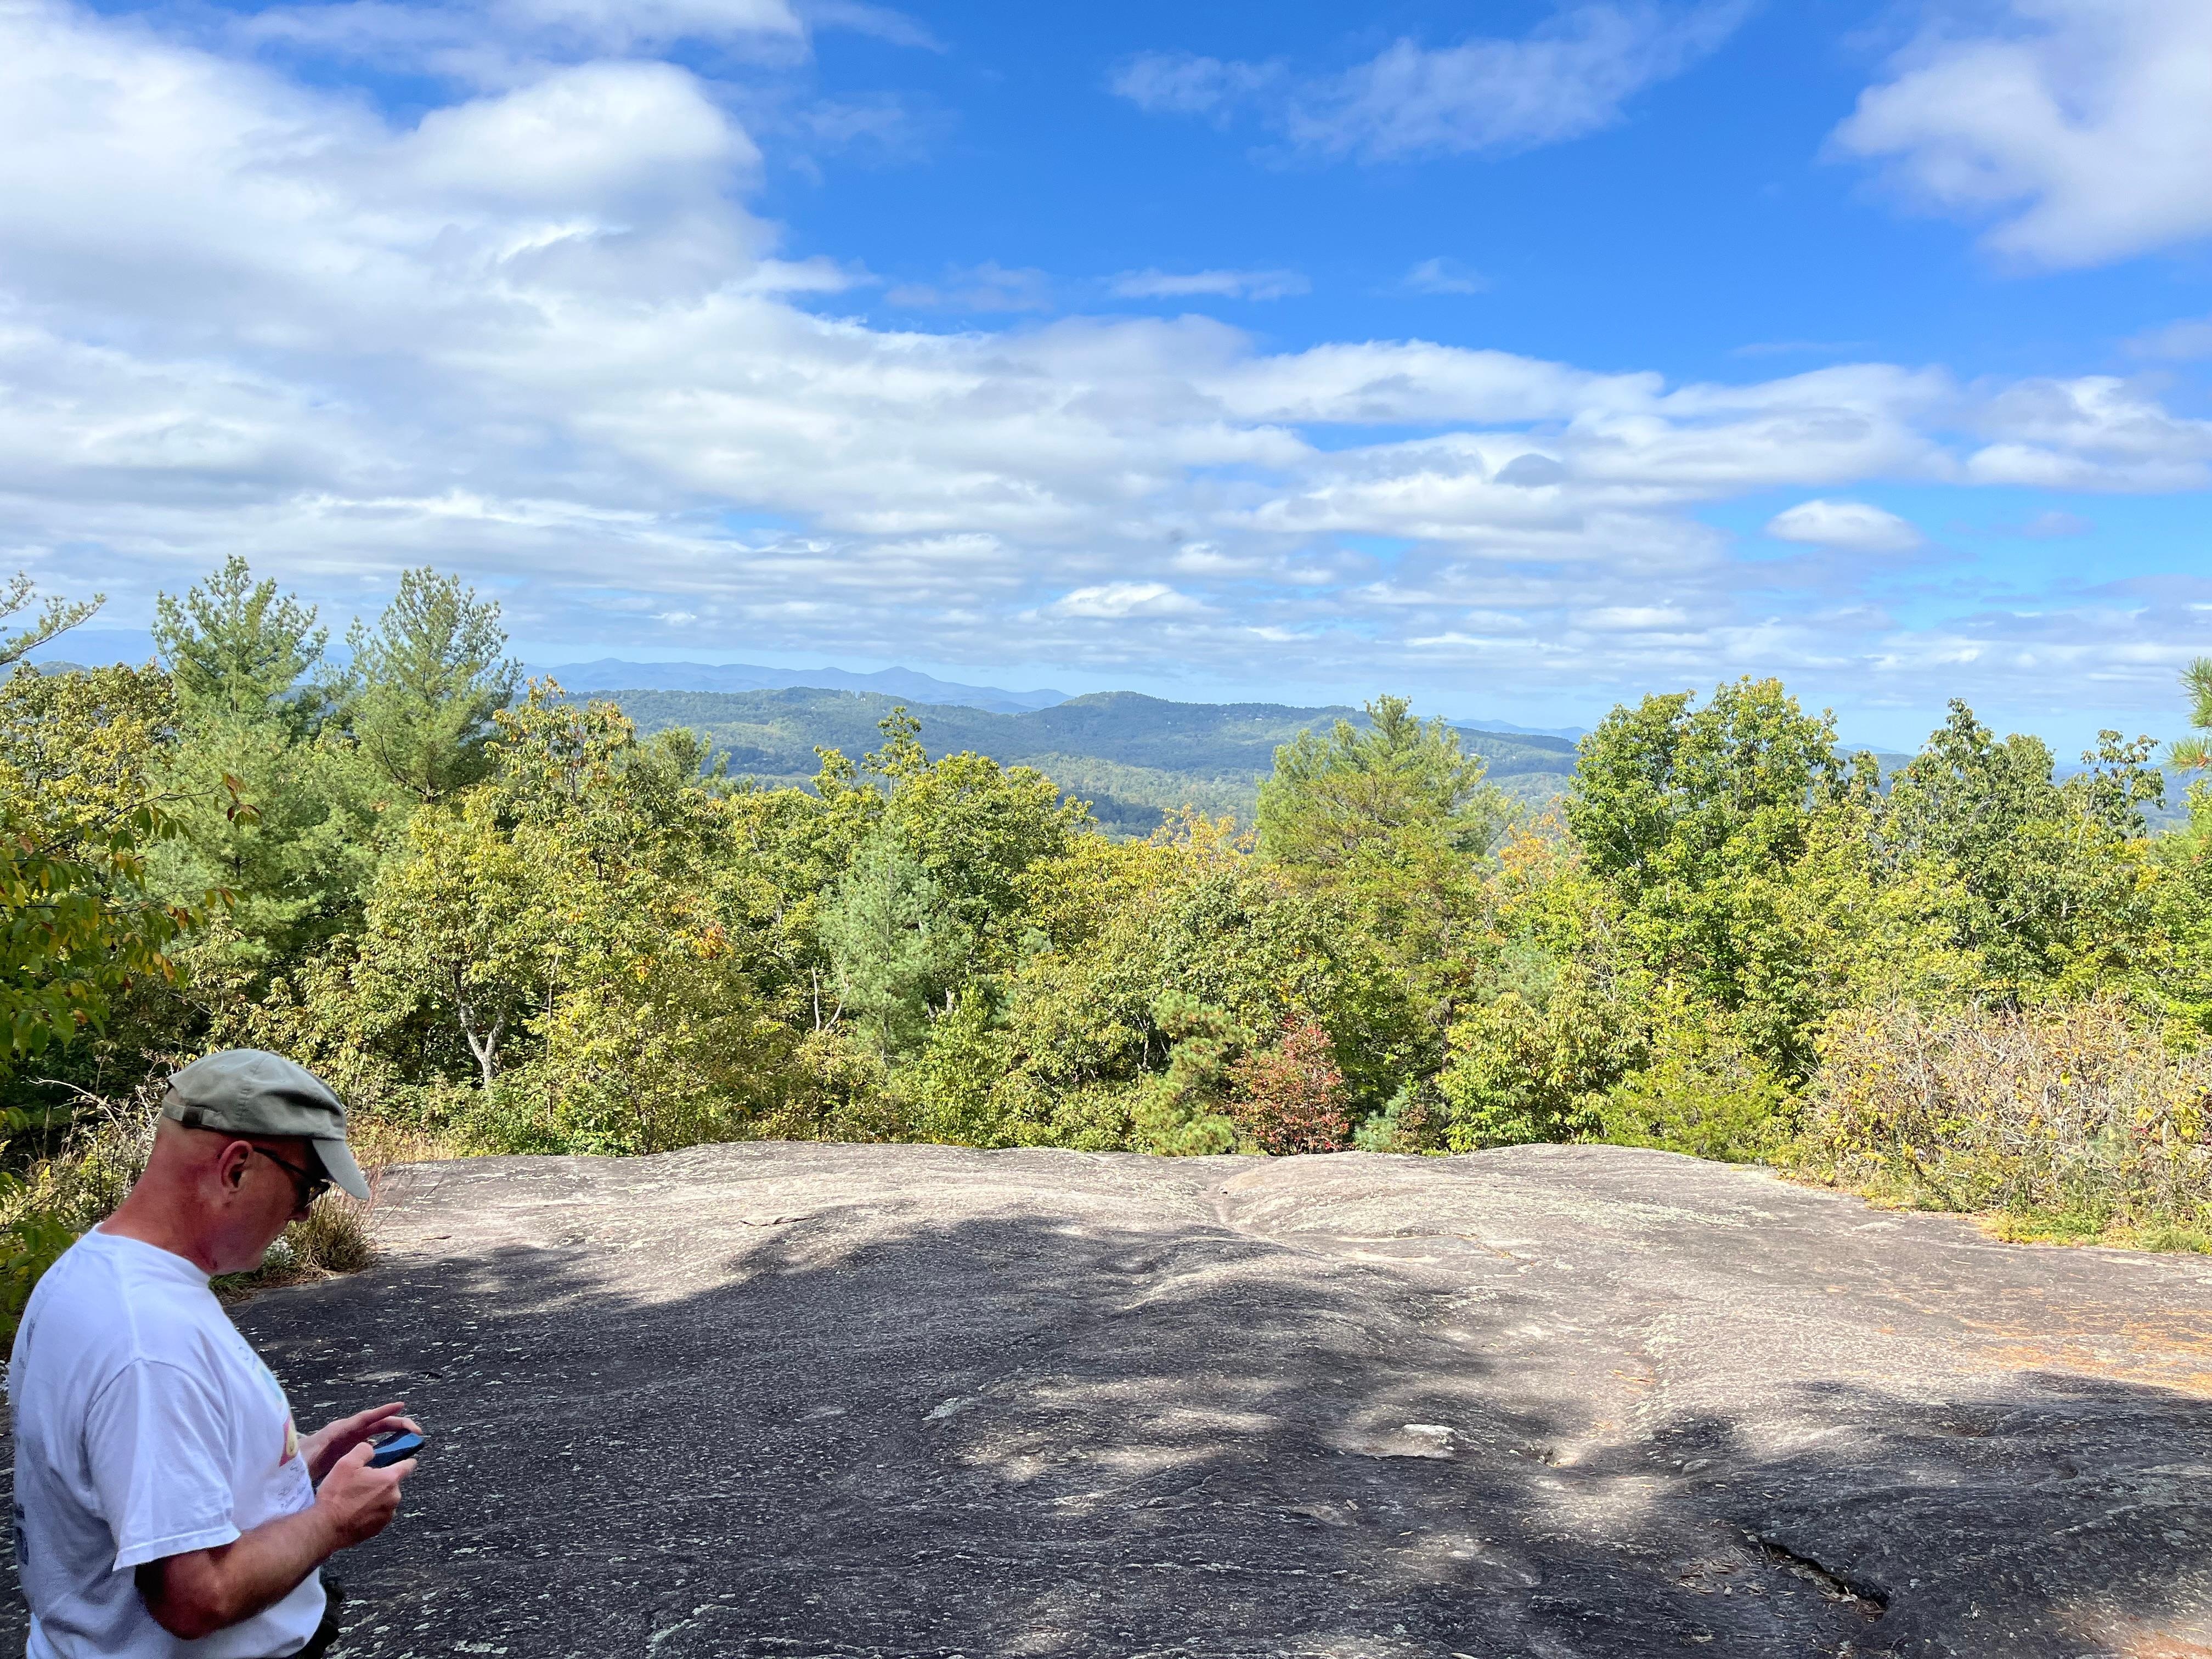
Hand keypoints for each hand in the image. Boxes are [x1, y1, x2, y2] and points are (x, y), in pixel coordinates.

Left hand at [303, 1400, 417, 1482]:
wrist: (282, 1470)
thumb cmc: (294, 1463)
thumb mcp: (303, 1458)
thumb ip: (314, 1452)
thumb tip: (320, 1449)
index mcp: (337, 1431)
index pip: (364, 1418)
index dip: (383, 1412)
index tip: (401, 1406)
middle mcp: (344, 1432)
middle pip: (375, 1424)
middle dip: (396, 1424)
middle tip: (416, 1431)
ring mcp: (346, 1441)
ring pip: (374, 1433)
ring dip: (392, 1433)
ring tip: (410, 1439)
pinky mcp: (345, 1450)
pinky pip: (369, 1444)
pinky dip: (383, 1444)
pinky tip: (392, 1452)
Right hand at [313, 1441, 412, 1552]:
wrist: (325, 1527)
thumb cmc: (336, 1496)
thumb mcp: (347, 1463)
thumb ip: (365, 1450)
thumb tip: (372, 1449)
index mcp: (390, 1479)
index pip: (408, 1465)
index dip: (404, 1459)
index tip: (400, 1459)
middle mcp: (394, 1497)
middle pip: (392, 1483)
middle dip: (380, 1481)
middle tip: (360, 1483)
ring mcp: (387, 1515)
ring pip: (385, 1499)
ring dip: (374, 1497)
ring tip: (354, 1499)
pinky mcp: (378, 1528)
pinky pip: (378, 1514)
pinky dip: (369, 1511)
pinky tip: (354, 1511)